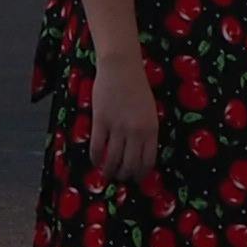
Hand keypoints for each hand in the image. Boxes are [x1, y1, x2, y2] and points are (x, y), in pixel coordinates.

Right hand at [87, 54, 162, 182]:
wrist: (121, 67)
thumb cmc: (137, 86)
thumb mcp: (150, 111)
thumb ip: (147, 131)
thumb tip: (140, 152)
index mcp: (151, 129)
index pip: (147, 161)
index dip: (141, 173)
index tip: (136, 178)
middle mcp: (136, 131)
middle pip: (130, 164)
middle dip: (125, 176)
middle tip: (121, 178)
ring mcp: (118, 127)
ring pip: (113, 159)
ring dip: (110, 171)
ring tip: (107, 174)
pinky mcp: (101, 121)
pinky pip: (98, 147)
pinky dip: (96, 158)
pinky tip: (95, 161)